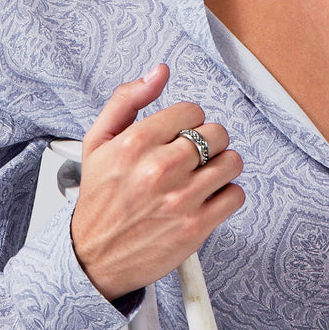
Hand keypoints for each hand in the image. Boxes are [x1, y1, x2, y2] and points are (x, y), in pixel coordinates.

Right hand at [70, 64, 244, 301]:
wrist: (94, 257)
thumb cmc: (99, 199)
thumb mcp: (98, 142)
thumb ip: (127, 100)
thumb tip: (159, 72)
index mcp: (135, 144)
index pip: (192, 111)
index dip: (188, 122)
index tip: (179, 135)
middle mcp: (159, 169)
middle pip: (217, 133)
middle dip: (208, 142)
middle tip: (192, 157)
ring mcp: (181, 199)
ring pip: (232, 162)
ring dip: (221, 167)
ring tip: (201, 176)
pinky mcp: (196, 227)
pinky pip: (235, 195)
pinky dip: (226, 195)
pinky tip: (205, 198)